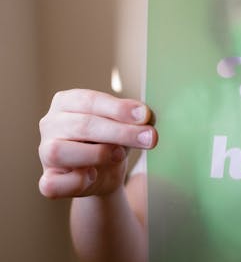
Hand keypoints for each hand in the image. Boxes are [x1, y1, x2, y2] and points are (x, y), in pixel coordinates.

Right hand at [38, 89, 157, 198]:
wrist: (105, 173)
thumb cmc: (113, 140)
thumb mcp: (128, 125)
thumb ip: (138, 119)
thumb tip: (147, 117)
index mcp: (67, 101)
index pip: (90, 100)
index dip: (119, 109)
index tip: (145, 116)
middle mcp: (51, 123)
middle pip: (82, 125)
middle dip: (121, 132)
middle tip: (150, 138)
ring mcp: (45, 152)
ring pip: (59, 151)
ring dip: (96, 154)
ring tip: (118, 155)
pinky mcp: (47, 179)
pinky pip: (51, 184)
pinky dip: (75, 182)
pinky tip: (93, 176)